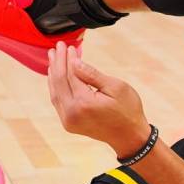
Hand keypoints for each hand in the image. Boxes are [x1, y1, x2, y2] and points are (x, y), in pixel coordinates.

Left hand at [47, 42, 151, 158]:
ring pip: (55, 91)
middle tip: (57, 47)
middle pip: (59, 82)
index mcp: (84, 103)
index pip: (71, 75)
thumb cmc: (128, 110)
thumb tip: (74, 61)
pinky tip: (56, 76)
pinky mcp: (68, 123)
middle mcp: (72, 113)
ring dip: (53, 73)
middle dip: (58, 62)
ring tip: (53, 58)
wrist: (130, 136)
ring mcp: (68, 120)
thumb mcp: (116, 88)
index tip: (69, 46)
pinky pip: (58, 101)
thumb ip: (92, 75)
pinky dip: (56, 86)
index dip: (69, 59)